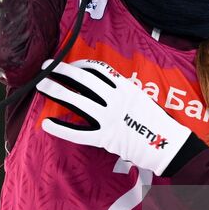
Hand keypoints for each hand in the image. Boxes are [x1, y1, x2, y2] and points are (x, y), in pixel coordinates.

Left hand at [36, 60, 192, 175]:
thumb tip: (96, 83)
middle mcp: (115, 99)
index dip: (78, 65)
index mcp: (125, 86)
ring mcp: (109, 118)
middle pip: (82, 80)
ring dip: (57, 91)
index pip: (96, 69)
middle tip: (44, 68)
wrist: (167, 145)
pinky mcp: (106, 138)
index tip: (66, 65)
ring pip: (77, 102)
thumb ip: (119, 89)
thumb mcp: (138, 96)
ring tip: (41, 86)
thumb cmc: (154, 120)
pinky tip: (46, 124)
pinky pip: (78, 132)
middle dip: (61, 71)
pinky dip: (60, 128)